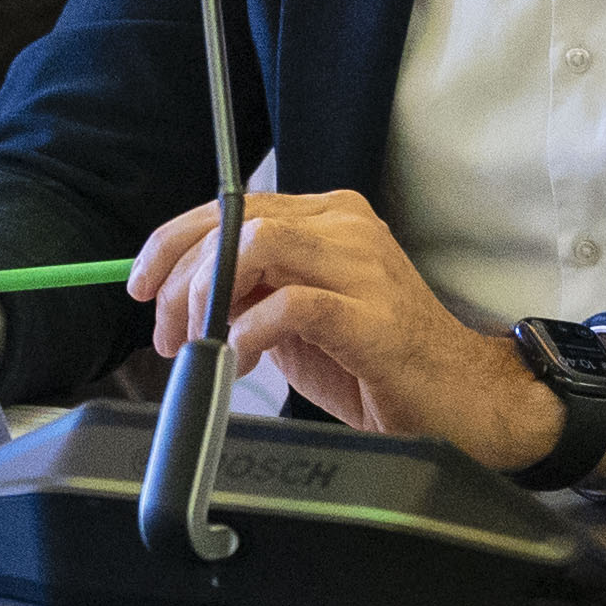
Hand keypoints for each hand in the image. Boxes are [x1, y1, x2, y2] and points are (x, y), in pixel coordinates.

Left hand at [129, 187, 562, 470]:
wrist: (462, 399)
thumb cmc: (380, 361)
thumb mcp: (298, 317)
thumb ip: (249, 292)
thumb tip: (184, 294)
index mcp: (327, 218)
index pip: (232, 206)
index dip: (173, 242)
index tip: (142, 284)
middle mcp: (344, 228)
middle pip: (235, 222)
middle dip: (181, 279)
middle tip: (167, 331)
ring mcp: (362, 267)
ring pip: (256, 248)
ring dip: (209, 297)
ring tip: (202, 342)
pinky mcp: (372, 317)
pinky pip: (290, 304)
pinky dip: (251, 330)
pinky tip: (245, 359)